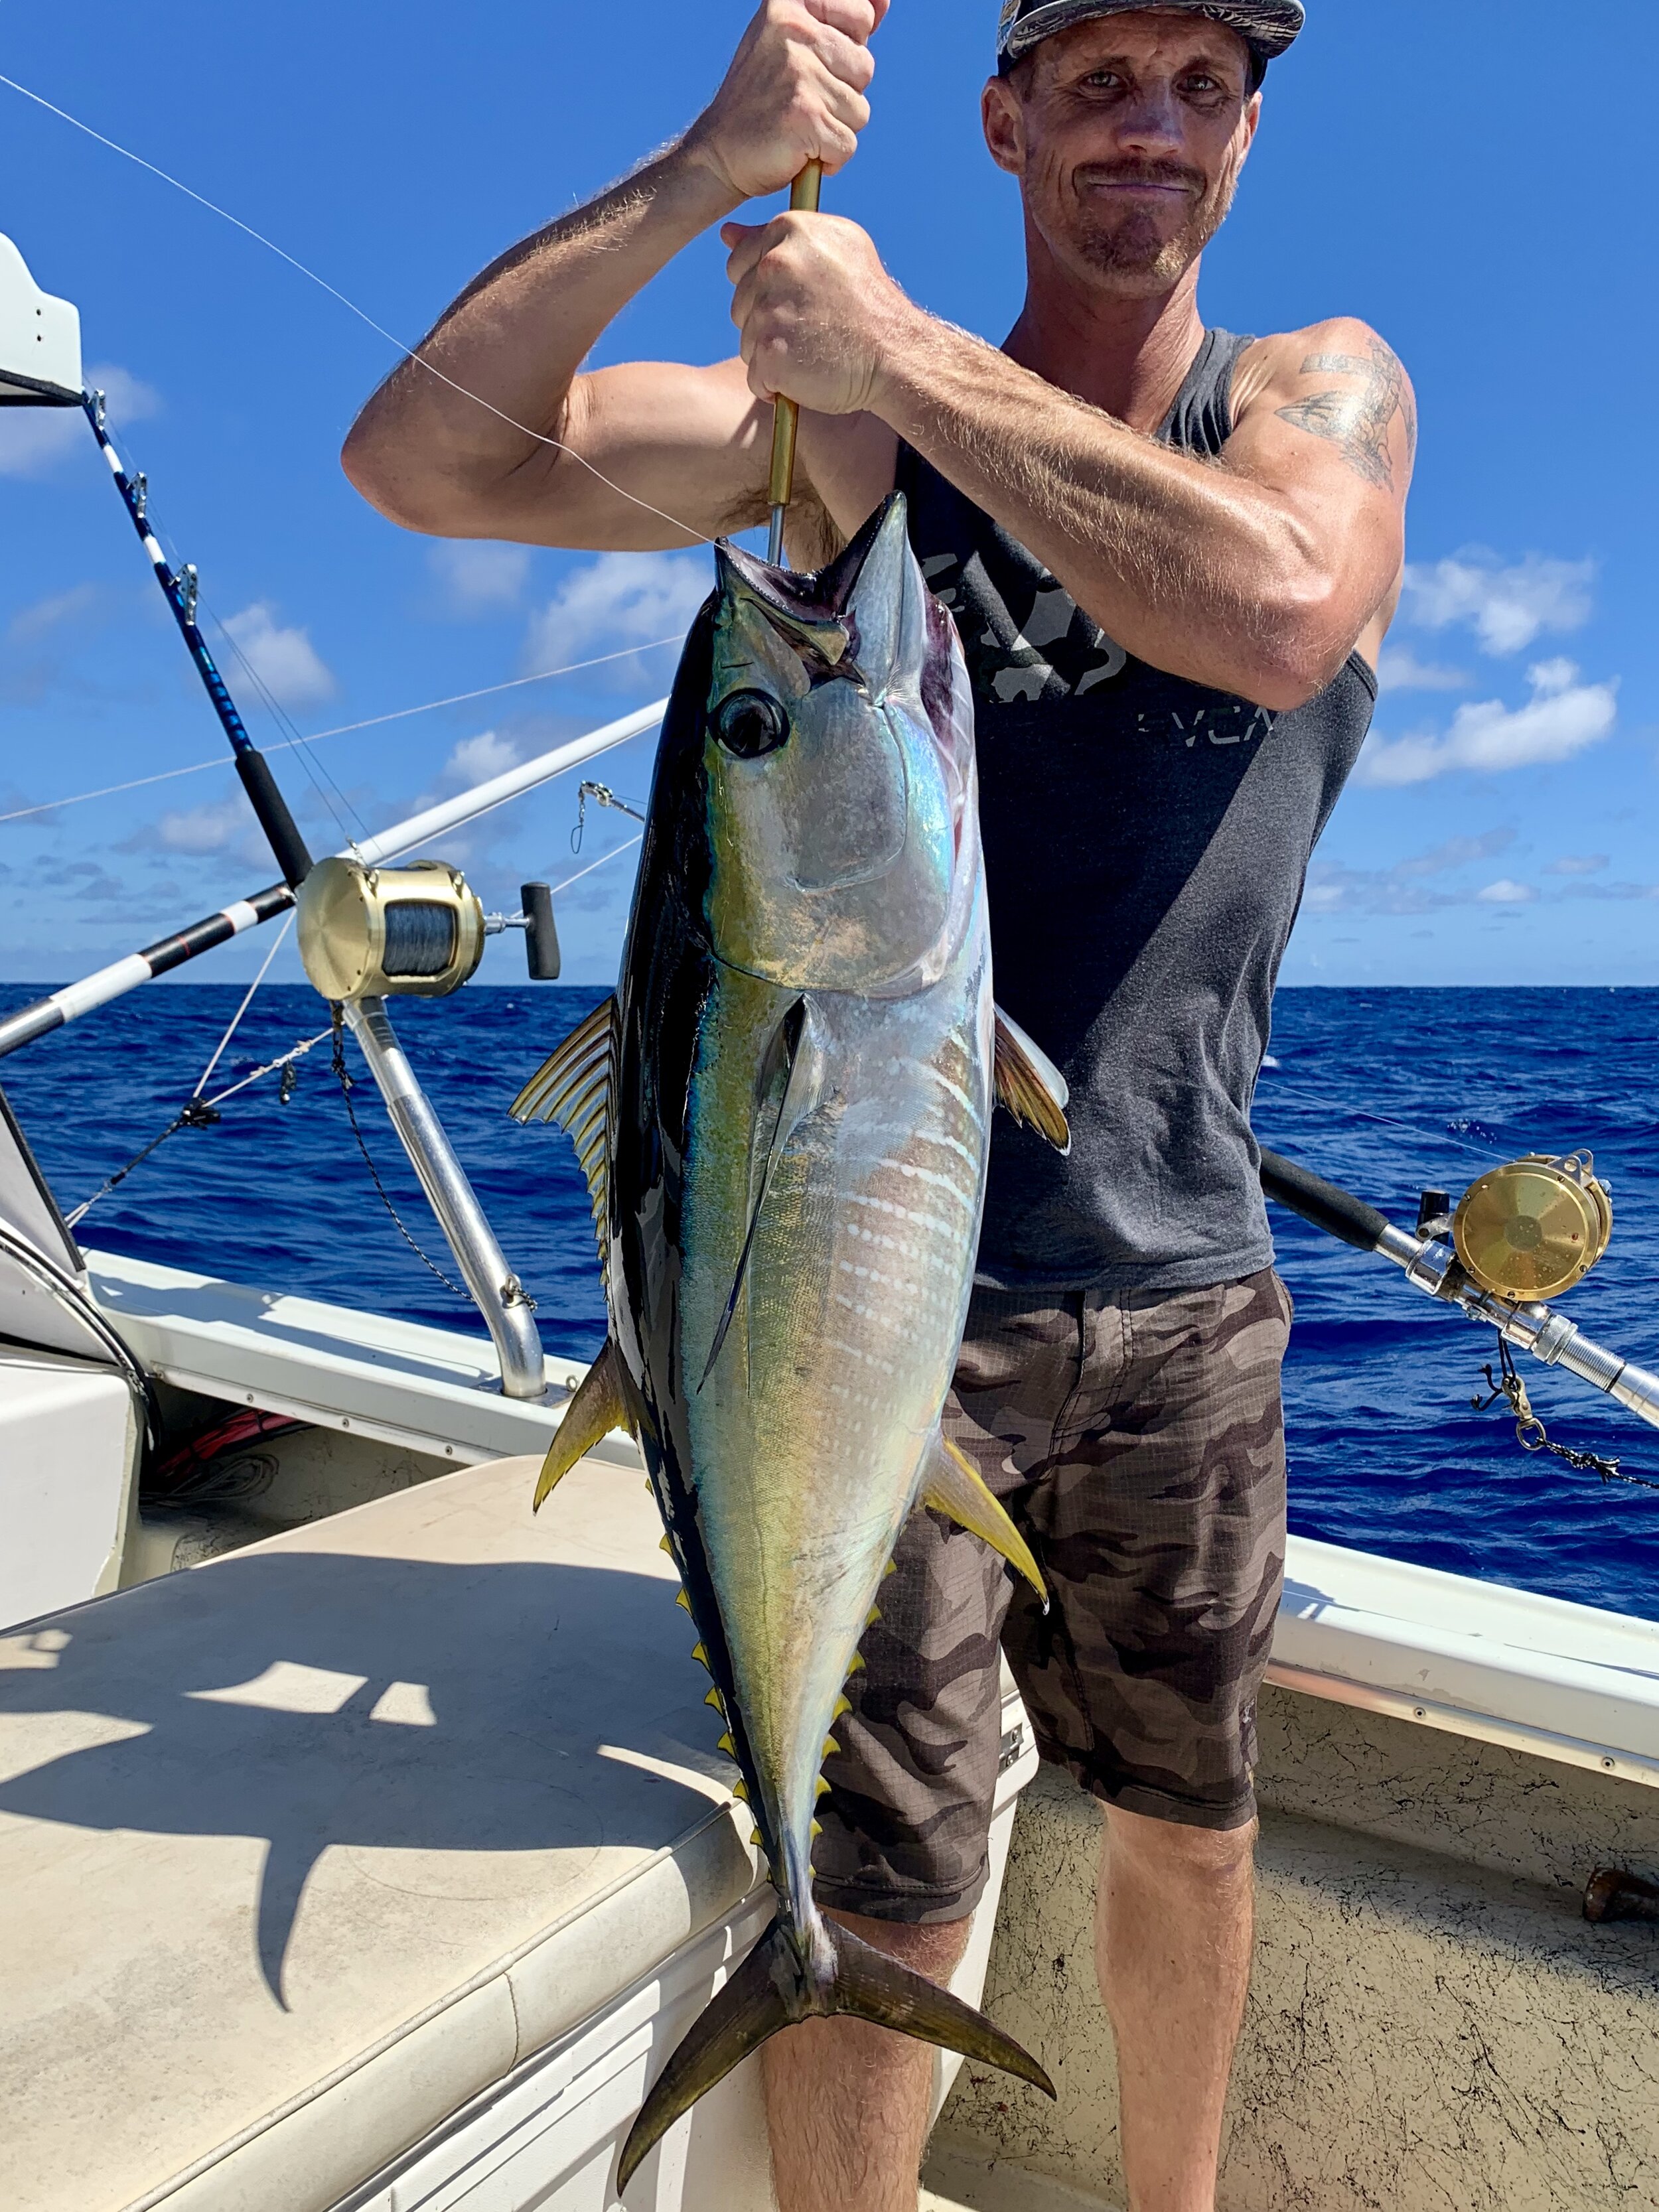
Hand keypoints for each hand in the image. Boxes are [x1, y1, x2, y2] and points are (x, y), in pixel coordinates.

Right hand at [683, 0, 888, 207]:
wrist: (719, 153)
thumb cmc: (764, 99)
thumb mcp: (792, 42)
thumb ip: (837, 21)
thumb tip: (883, 2)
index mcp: (790, 4)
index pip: (862, 14)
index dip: (850, 48)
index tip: (816, 63)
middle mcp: (793, 31)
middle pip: (865, 67)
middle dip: (844, 92)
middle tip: (801, 100)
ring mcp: (799, 74)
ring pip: (859, 110)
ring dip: (836, 128)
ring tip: (800, 125)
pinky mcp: (806, 117)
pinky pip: (848, 144)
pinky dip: (830, 158)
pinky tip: (800, 150)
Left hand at [724, 209, 911, 415]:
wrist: (896, 354)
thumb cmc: (868, 305)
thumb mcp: (837, 248)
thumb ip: (781, 239)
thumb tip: (726, 233)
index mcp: (790, 230)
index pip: (740, 262)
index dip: (765, 288)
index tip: (802, 300)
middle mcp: (776, 264)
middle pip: (741, 304)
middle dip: (768, 322)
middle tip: (814, 328)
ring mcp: (770, 309)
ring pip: (747, 341)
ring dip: (773, 355)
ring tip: (813, 350)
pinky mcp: (770, 353)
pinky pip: (756, 377)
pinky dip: (776, 386)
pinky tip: (807, 375)